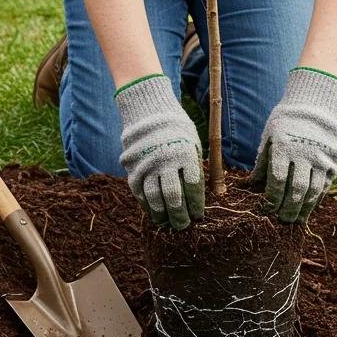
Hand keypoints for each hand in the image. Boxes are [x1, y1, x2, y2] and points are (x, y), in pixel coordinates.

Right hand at [115, 74, 204, 229]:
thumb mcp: (193, 144)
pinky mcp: (133, 167)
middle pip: (174, 197)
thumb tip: (203, 196)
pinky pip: (139, 192)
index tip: (199, 216)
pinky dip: (146, 205)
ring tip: (167, 223)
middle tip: (183, 226)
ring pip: (155, 198)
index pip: (193, 188)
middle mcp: (167, 160)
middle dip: (180, 216)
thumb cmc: (177, 130)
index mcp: (186, 154)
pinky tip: (153, 212)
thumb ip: (197, 169)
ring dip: (162, 214)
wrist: (149, 111)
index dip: (196, 205)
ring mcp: (148, 164)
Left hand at [251, 67, 336, 223]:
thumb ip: (262, 163)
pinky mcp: (333, 161)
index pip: (277, 180)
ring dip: (303, 209)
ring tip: (295, 219)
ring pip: (313, 191)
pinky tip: (308, 208)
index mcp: (285, 147)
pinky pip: (325, 186)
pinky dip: (316, 200)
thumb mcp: (269, 138)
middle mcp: (304, 153)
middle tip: (281, 220)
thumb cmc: (285, 123)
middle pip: (296, 189)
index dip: (270, 199)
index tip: (265, 210)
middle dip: (287, 209)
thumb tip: (248, 186)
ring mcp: (322, 158)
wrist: (314, 105)